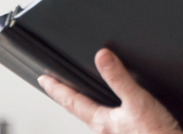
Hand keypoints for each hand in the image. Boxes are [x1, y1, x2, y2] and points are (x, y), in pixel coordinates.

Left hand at [39, 48, 182, 133]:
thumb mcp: (137, 101)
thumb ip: (119, 79)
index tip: (44, 80)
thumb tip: (102, 57)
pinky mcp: (130, 133)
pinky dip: (100, 110)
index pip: (72, 102)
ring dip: (81, 104)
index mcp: (102, 121)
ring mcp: (116, 133)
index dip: (57, 89)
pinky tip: (109, 108)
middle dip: (65, 97)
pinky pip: (107, 120)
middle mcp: (105, 129)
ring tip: (76, 96)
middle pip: (78, 110)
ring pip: (92, 117)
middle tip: (53, 87)